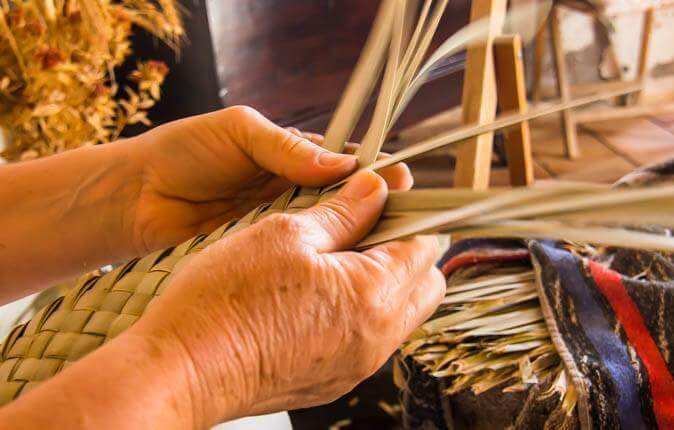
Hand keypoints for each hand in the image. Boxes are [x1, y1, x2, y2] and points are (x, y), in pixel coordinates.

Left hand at [125, 106, 411, 254]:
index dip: (376, 172)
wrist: (134, 199)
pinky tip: (347, 274)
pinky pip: (304, 258)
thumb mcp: (238, 133)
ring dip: (355, 241)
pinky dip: (325, 264)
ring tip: (385, 253)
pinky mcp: (267, 256)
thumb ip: (285, 147)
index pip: (349, 161)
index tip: (401, 184)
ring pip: (332, 233)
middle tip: (402, 224)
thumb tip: (344, 164)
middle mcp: (296, 189)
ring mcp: (283, 226)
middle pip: (349, 201)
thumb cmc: (182, 153)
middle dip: (375, 210)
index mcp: (295, 153)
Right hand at [127, 171, 444, 425]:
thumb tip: (376, 188)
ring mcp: (357, 365)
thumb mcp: (286, 233)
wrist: (181, 371)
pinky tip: (320, 292)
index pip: (425, 245)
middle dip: (407, 249)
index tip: (385, 192)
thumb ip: (344, 211)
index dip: (408, 211)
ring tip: (337, 256)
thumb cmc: (224, 301)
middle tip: (366, 224)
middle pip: (424, 284)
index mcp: (373, 295)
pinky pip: (370, 339)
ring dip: (385, 281)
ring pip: (401, 314)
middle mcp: (376, 338)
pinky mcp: (334, 380)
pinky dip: (361, 311)